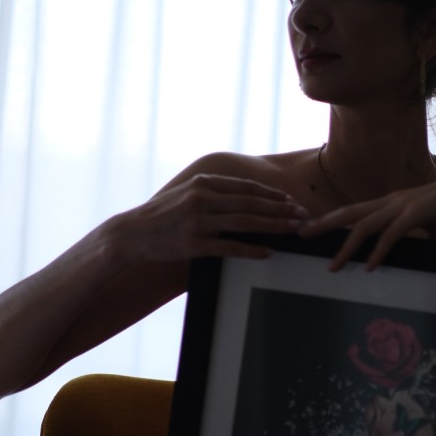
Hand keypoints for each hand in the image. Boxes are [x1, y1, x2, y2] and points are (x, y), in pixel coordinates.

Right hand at [115, 173, 309, 262]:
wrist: (132, 234)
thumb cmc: (162, 215)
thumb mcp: (186, 193)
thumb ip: (213, 191)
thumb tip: (244, 195)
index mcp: (203, 183)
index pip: (245, 187)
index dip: (271, 194)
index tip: (290, 200)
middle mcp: (202, 199)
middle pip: (251, 204)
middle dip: (281, 209)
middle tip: (303, 215)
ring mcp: (199, 222)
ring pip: (246, 222)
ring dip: (274, 226)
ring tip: (294, 229)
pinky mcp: (195, 244)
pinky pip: (231, 247)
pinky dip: (252, 249)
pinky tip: (268, 252)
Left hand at [300, 170, 435, 269]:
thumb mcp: (427, 227)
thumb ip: (413, 238)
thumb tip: (409, 254)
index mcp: (391, 202)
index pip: (354, 212)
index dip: (332, 221)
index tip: (313, 229)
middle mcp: (391, 201)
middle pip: (349, 214)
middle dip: (323, 225)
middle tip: (300, 235)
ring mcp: (402, 206)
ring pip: (364, 226)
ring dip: (346, 247)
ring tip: (332, 266)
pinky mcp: (416, 214)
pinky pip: (392, 234)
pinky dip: (379, 251)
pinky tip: (368, 266)